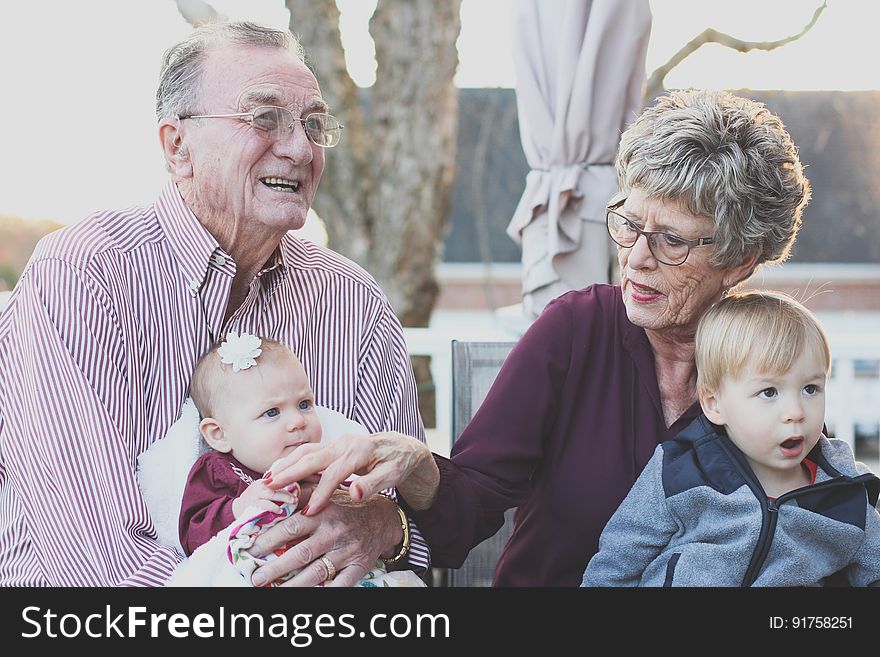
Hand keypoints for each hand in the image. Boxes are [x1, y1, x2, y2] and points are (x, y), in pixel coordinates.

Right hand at [232, 479, 297, 518]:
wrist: (237, 508)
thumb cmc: (254, 500)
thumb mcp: (264, 491)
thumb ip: (276, 490)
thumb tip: (295, 493)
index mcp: (264, 481)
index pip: (278, 479)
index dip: (289, 481)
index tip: (299, 487)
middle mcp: (259, 486)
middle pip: (277, 485)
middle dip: (288, 491)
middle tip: (297, 497)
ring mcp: (255, 495)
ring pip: (272, 494)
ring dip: (284, 498)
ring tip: (292, 502)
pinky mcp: (252, 504)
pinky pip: (265, 505)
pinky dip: (274, 507)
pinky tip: (280, 511)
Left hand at [248, 490, 400, 586]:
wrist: (383, 518)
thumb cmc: (347, 506)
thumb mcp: (327, 492)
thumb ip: (302, 491)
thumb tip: (272, 486)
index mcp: (323, 512)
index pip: (291, 527)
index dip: (269, 538)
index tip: (251, 548)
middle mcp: (334, 532)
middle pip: (300, 553)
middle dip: (275, 568)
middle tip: (255, 577)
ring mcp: (346, 551)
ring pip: (316, 572)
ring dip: (292, 585)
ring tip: (271, 590)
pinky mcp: (358, 567)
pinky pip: (339, 584)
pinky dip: (324, 591)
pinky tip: (306, 595)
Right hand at [266, 431, 438, 513]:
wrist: (403, 447)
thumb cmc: (399, 463)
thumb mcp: (393, 475)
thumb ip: (374, 484)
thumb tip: (355, 494)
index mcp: (359, 451)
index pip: (335, 473)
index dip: (320, 493)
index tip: (308, 511)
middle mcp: (344, 443)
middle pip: (312, 457)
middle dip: (290, 473)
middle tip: (268, 487)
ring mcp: (337, 443)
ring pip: (306, 451)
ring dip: (286, 464)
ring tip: (267, 480)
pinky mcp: (333, 446)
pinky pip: (309, 453)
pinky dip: (292, 461)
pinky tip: (280, 473)